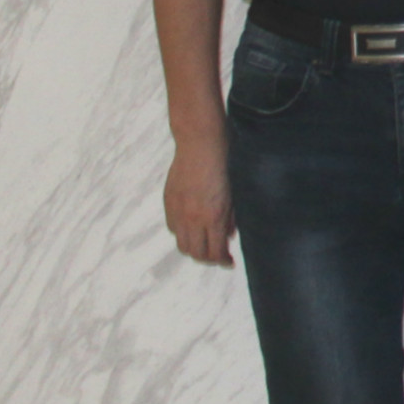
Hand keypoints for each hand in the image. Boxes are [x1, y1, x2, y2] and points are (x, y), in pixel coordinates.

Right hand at [163, 136, 235, 266]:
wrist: (200, 141)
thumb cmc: (225, 162)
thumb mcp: (235, 192)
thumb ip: (231, 217)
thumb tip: (228, 236)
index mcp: (213, 216)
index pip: (215, 252)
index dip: (222, 261)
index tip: (229, 262)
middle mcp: (193, 217)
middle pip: (196, 253)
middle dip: (208, 259)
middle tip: (218, 256)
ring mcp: (178, 210)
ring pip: (182, 243)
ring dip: (194, 248)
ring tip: (205, 244)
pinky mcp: (169, 201)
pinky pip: (173, 227)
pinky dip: (182, 233)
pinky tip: (193, 227)